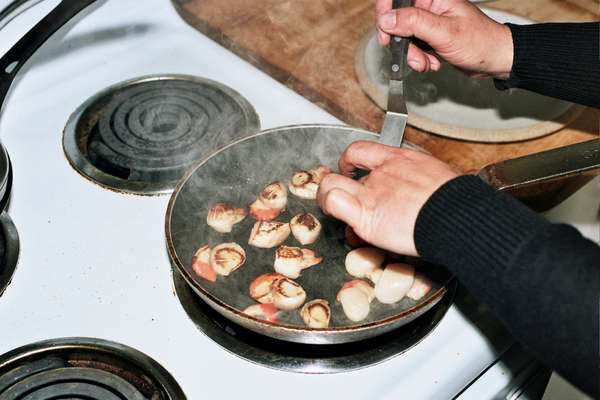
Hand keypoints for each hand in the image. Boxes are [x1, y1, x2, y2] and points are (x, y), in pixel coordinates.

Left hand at [317, 141, 458, 255]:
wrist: (458, 215)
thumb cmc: (457, 202)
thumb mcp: (440, 178)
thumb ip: (421, 182)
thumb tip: (422, 194)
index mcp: (400, 159)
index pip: (363, 150)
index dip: (350, 160)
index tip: (350, 169)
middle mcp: (382, 173)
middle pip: (345, 169)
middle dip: (338, 181)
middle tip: (341, 194)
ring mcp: (372, 193)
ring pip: (330, 184)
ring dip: (327, 196)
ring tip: (333, 208)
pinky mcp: (367, 215)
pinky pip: (335, 203)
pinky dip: (331, 209)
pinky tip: (344, 224)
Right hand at [376, 0, 512, 77]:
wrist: (495, 59)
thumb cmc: (480, 41)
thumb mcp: (444, 32)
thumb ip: (414, 22)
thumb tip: (387, 18)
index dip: (386, 12)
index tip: (386, 31)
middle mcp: (429, 7)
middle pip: (397, 20)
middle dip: (401, 42)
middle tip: (409, 53)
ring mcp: (429, 23)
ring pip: (404, 38)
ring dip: (412, 54)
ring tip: (426, 62)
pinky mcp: (430, 38)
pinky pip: (413, 48)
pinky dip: (419, 59)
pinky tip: (432, 62)